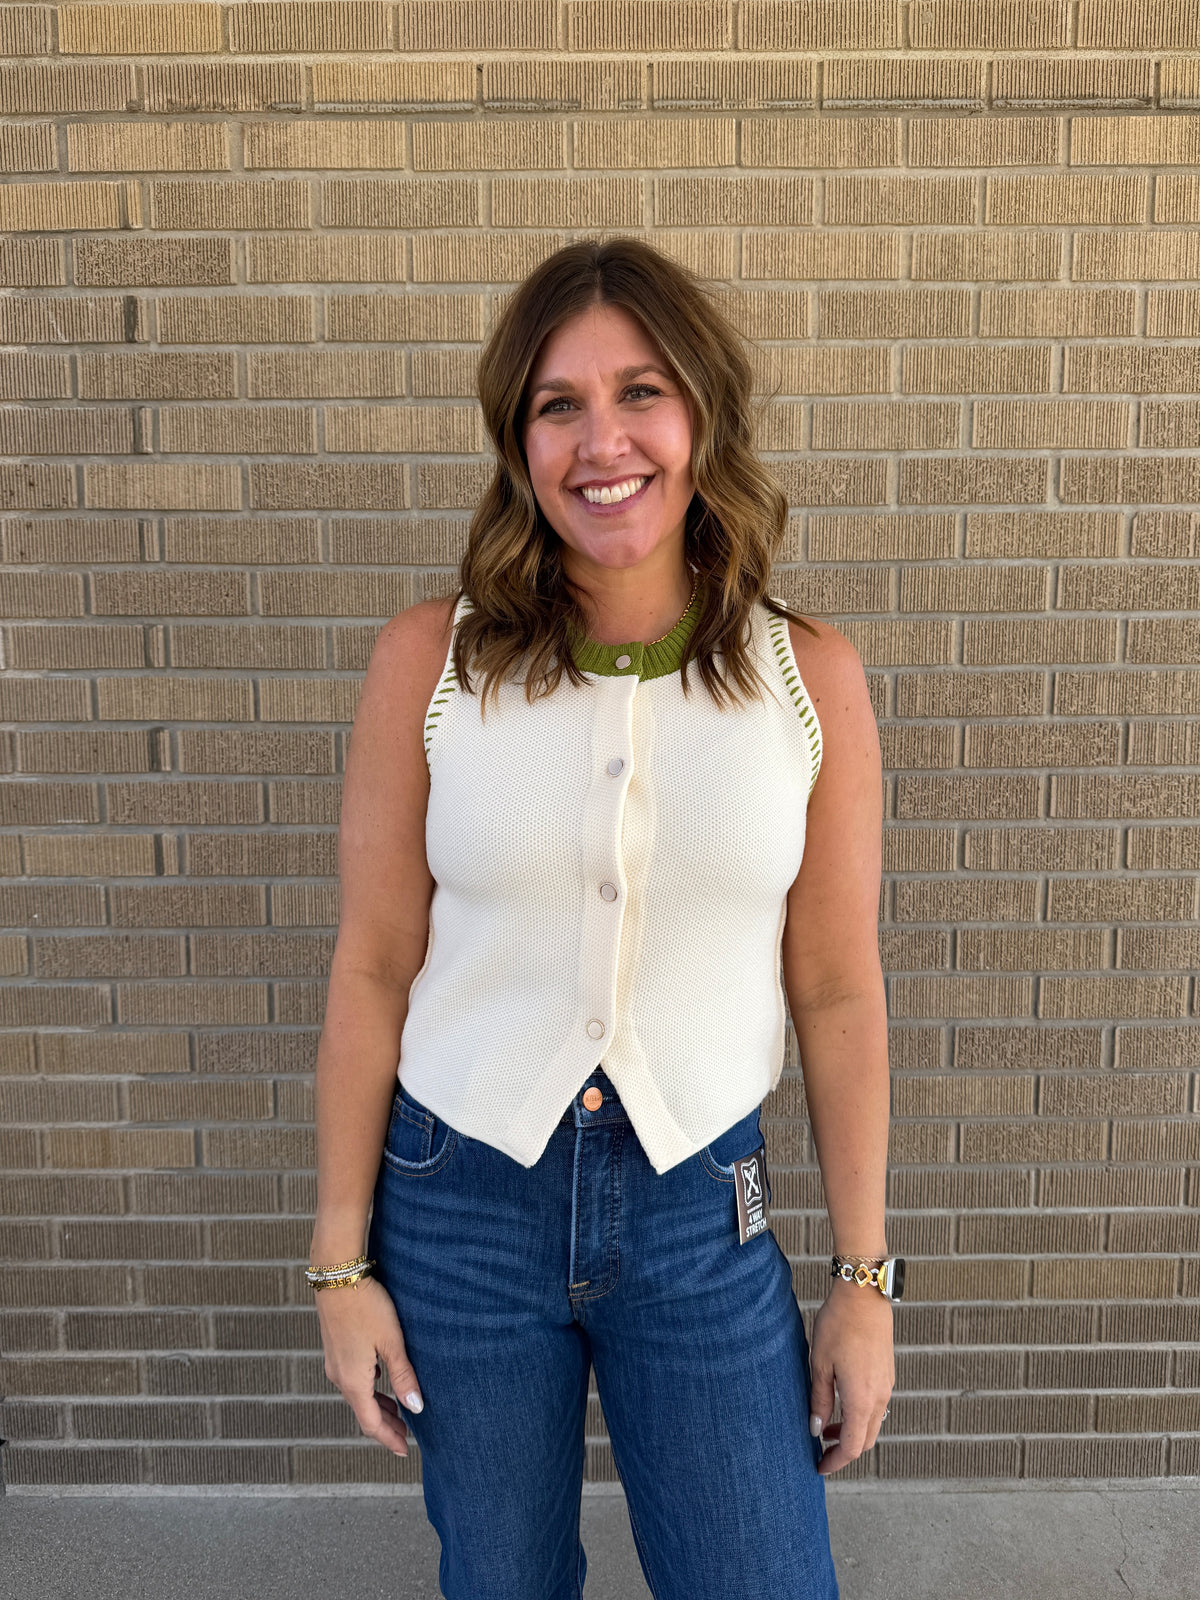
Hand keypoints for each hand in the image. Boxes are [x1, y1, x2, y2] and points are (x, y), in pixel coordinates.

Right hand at [315, 1275, 424, 1456]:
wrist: (336, 1277)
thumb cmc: (366, 1306)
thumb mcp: (392, 1342)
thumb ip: (403, 1375)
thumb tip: (415, 1408)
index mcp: (353, 1381)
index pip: (370, 1423)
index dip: (388, 1438)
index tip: (404, 1451)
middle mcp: (339, 1377)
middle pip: (362, 1412)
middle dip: (384, 1425)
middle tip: (406, 1435)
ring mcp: (334, 1363)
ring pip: (357, 1396)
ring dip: (377, 1407)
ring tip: (399, 1411)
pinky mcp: (334, 1349)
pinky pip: (352, 1380)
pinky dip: (369, 1389)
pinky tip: (382, 1381)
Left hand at [807, 1276, 894, 1475]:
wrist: (864, 1295)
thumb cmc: (838, 1326)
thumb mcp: (820, 1365)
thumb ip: (820, 1401)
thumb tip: (817, 1430)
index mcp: (863, 1400)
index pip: (853, 1447)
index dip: (836, 1462)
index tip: (819, 1467)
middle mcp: (880, 1397)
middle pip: (866, 1440)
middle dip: (845, 1450)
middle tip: (821, 1450)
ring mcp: (887, 1385)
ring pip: (873, 1423)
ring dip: (853, 1431)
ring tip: (827, 1425)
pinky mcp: (887, 1373)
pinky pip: (877, 1406)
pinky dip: (861, 1415)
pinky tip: (842, 1401)